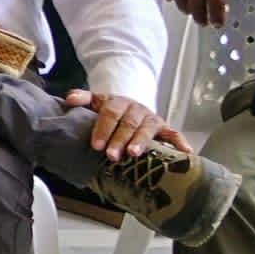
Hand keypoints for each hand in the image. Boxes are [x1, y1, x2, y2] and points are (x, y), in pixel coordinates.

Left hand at [63, 90, 182, 159]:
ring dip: (141, 141)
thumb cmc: (110, 110)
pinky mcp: (165, 128)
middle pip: (128, 124)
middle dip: (119, 140)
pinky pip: (174, 134)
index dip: (103, 129)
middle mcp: (137, 109)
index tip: (96, 145)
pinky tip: (184, 152)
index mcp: (118, 102)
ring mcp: (152, 119)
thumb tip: (69, 99)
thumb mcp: (95, 101)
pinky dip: (180, 142)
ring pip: (148, 129)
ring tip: (134, 154)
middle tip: (112, 155)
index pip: (110, 114)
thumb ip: (83, 98)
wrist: (130, 105)